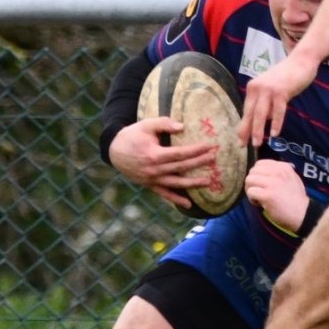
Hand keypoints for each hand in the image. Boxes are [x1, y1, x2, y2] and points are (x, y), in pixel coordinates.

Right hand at [108, 117, 224, 212]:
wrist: (114, 151)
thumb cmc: (132, 135)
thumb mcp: (146, 125)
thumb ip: (164, 124)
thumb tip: (182, 127)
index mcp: (154, 155)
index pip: (180, 153)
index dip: (196, 150)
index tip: (209, 146)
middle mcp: (154, 169)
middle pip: (181, 167)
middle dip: (199, 163)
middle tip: (214, 158)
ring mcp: (152, 179)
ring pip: (176, 183)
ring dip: (193, 183)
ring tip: (208, 182)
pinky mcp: (150, 185)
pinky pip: (165, 194)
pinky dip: (176, 200)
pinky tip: (188, 204)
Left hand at [237, 50, 319, 147]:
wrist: (301, 61)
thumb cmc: (287, 77)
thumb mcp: (272, 89)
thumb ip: (266, 103)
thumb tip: (262, 122)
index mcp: (253, 88)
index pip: (246, 111)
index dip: (243, 126)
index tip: (240, 140)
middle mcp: (257, 88)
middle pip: (250, 113)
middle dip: (246, 131)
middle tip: (243, 145)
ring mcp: (269, 89)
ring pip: (261, 114)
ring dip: (258, 130)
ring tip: (256, 143)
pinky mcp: (281, 91)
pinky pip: (278, 111)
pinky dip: (276, 123)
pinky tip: (274, 134)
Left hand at [243, 159, 308, 232]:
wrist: (303, 213)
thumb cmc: (296, 198)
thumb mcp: (292, 178)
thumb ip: (280, 172)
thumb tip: (264, 170)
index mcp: (283, 167)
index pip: (260, 163)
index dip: (257, 174)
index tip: (262, 183)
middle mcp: (278, 172)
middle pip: (252, 171)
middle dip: (252, 182)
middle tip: (258, 191)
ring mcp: (272, 183)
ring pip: (249, 180)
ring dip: (250, 190)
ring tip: (258, 197)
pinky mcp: (268, 195)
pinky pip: (250, 192)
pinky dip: (252, 199)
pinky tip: (259, 204)